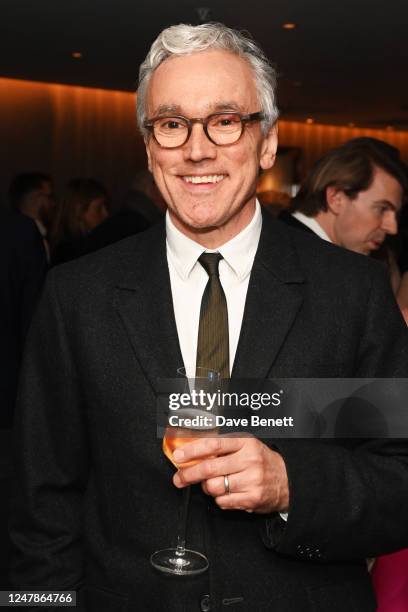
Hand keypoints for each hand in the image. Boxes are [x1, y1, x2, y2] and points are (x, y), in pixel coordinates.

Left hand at [172, 436, 288, 513]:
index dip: (193, 451)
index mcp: (245, 443)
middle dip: (189, 474)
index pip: (214, 445)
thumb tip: (191, 454)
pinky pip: (222, 501)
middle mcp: (248, 460)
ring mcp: (251, 480)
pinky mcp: (251, 498)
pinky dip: (220, 498)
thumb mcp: (245, 446)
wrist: (287, 480)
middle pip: (209, 468)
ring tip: (215, 483)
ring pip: (214, 487)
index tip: (179, 456)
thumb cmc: (260, 460)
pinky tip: (229, 492)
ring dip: (208, 487)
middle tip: (179, 478)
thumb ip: (222, 448)